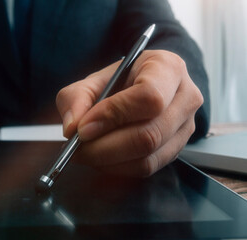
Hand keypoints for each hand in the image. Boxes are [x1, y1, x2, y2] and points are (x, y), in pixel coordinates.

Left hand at [56, 50, 203, 176]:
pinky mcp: (178, 149)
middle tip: (77, 148)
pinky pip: (147, 168)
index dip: (113, 115)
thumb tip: (73, 129)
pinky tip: (102, 158)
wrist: (140, 88)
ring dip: (109, 161)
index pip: (149, 97)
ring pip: (148, 157)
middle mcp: (186, 97)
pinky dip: (118, 168)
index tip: (83, 128)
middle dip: (105, 147)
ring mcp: (186, 126)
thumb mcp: (92, 81)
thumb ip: (76, 98)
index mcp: (168, 68)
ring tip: (86, 152)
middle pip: (150, 134)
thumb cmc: (118, 82)